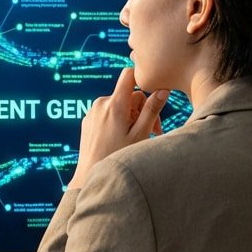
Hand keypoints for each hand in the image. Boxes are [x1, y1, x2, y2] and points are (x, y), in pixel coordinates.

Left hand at [67, 67, 167, 189]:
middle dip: (141, 110)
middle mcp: (101, 103)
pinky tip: (120, 140)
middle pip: (128, 95)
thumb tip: (163, 90)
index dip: (141, 79)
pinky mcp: (88, 121)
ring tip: (135, 139)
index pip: (129, 75)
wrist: (89, 176)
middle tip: (152, 132)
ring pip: (118, 105)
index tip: (151, 92)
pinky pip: (107, 114)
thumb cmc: (117, 157)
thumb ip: (152, 111)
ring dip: (130, 117)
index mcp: (115, 104)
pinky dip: (116, 122)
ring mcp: (92, 112)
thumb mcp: (140, 135)